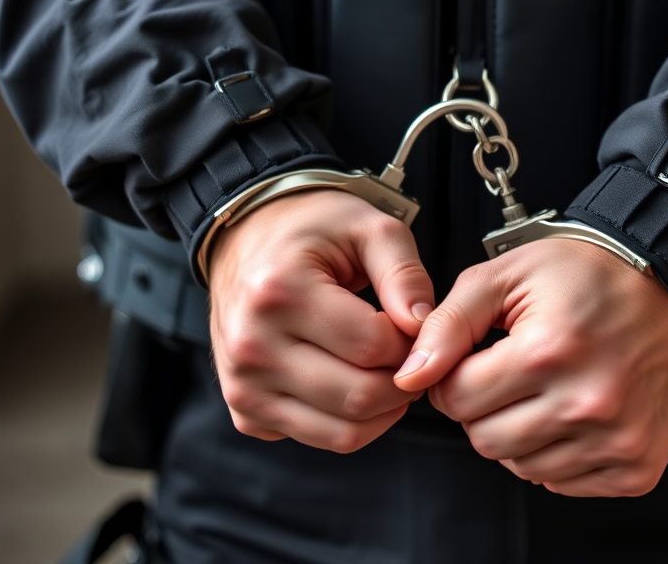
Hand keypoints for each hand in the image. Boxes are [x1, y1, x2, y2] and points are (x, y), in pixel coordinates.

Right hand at [208, 188, 434, 452]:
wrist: (249, 240)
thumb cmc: (314, 230)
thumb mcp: (368, 228)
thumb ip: (404, 274)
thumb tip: (424, 326)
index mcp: (279, 291)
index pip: (373, 346)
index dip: (412, 340)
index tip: (416, 323)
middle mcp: (252, 346)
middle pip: (359, 396)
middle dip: (403, 380)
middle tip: (411, 351)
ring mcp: (243, 386)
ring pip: (342, 432)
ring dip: (382, 409)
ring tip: (389, 368)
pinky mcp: (246, 413)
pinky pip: (318, 438)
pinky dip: (350, 421)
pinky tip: (354, 379)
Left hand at [393, 239, 667, 496]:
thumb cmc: (590, 274)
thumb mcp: (509, 274)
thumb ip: (449, 321)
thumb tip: (411, 373)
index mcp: (548, 352)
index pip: (456, 398)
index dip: (454, 374)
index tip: (477, 356)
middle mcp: (586, 403)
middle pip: (484, 439)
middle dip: (483, 405)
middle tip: (511, 369)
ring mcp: (617, 440)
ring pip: (521, 467)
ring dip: (519, 431)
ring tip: (545, 386)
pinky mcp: (637, 466)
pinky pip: (565, 484)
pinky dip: (558, 453)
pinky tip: (572, 410)